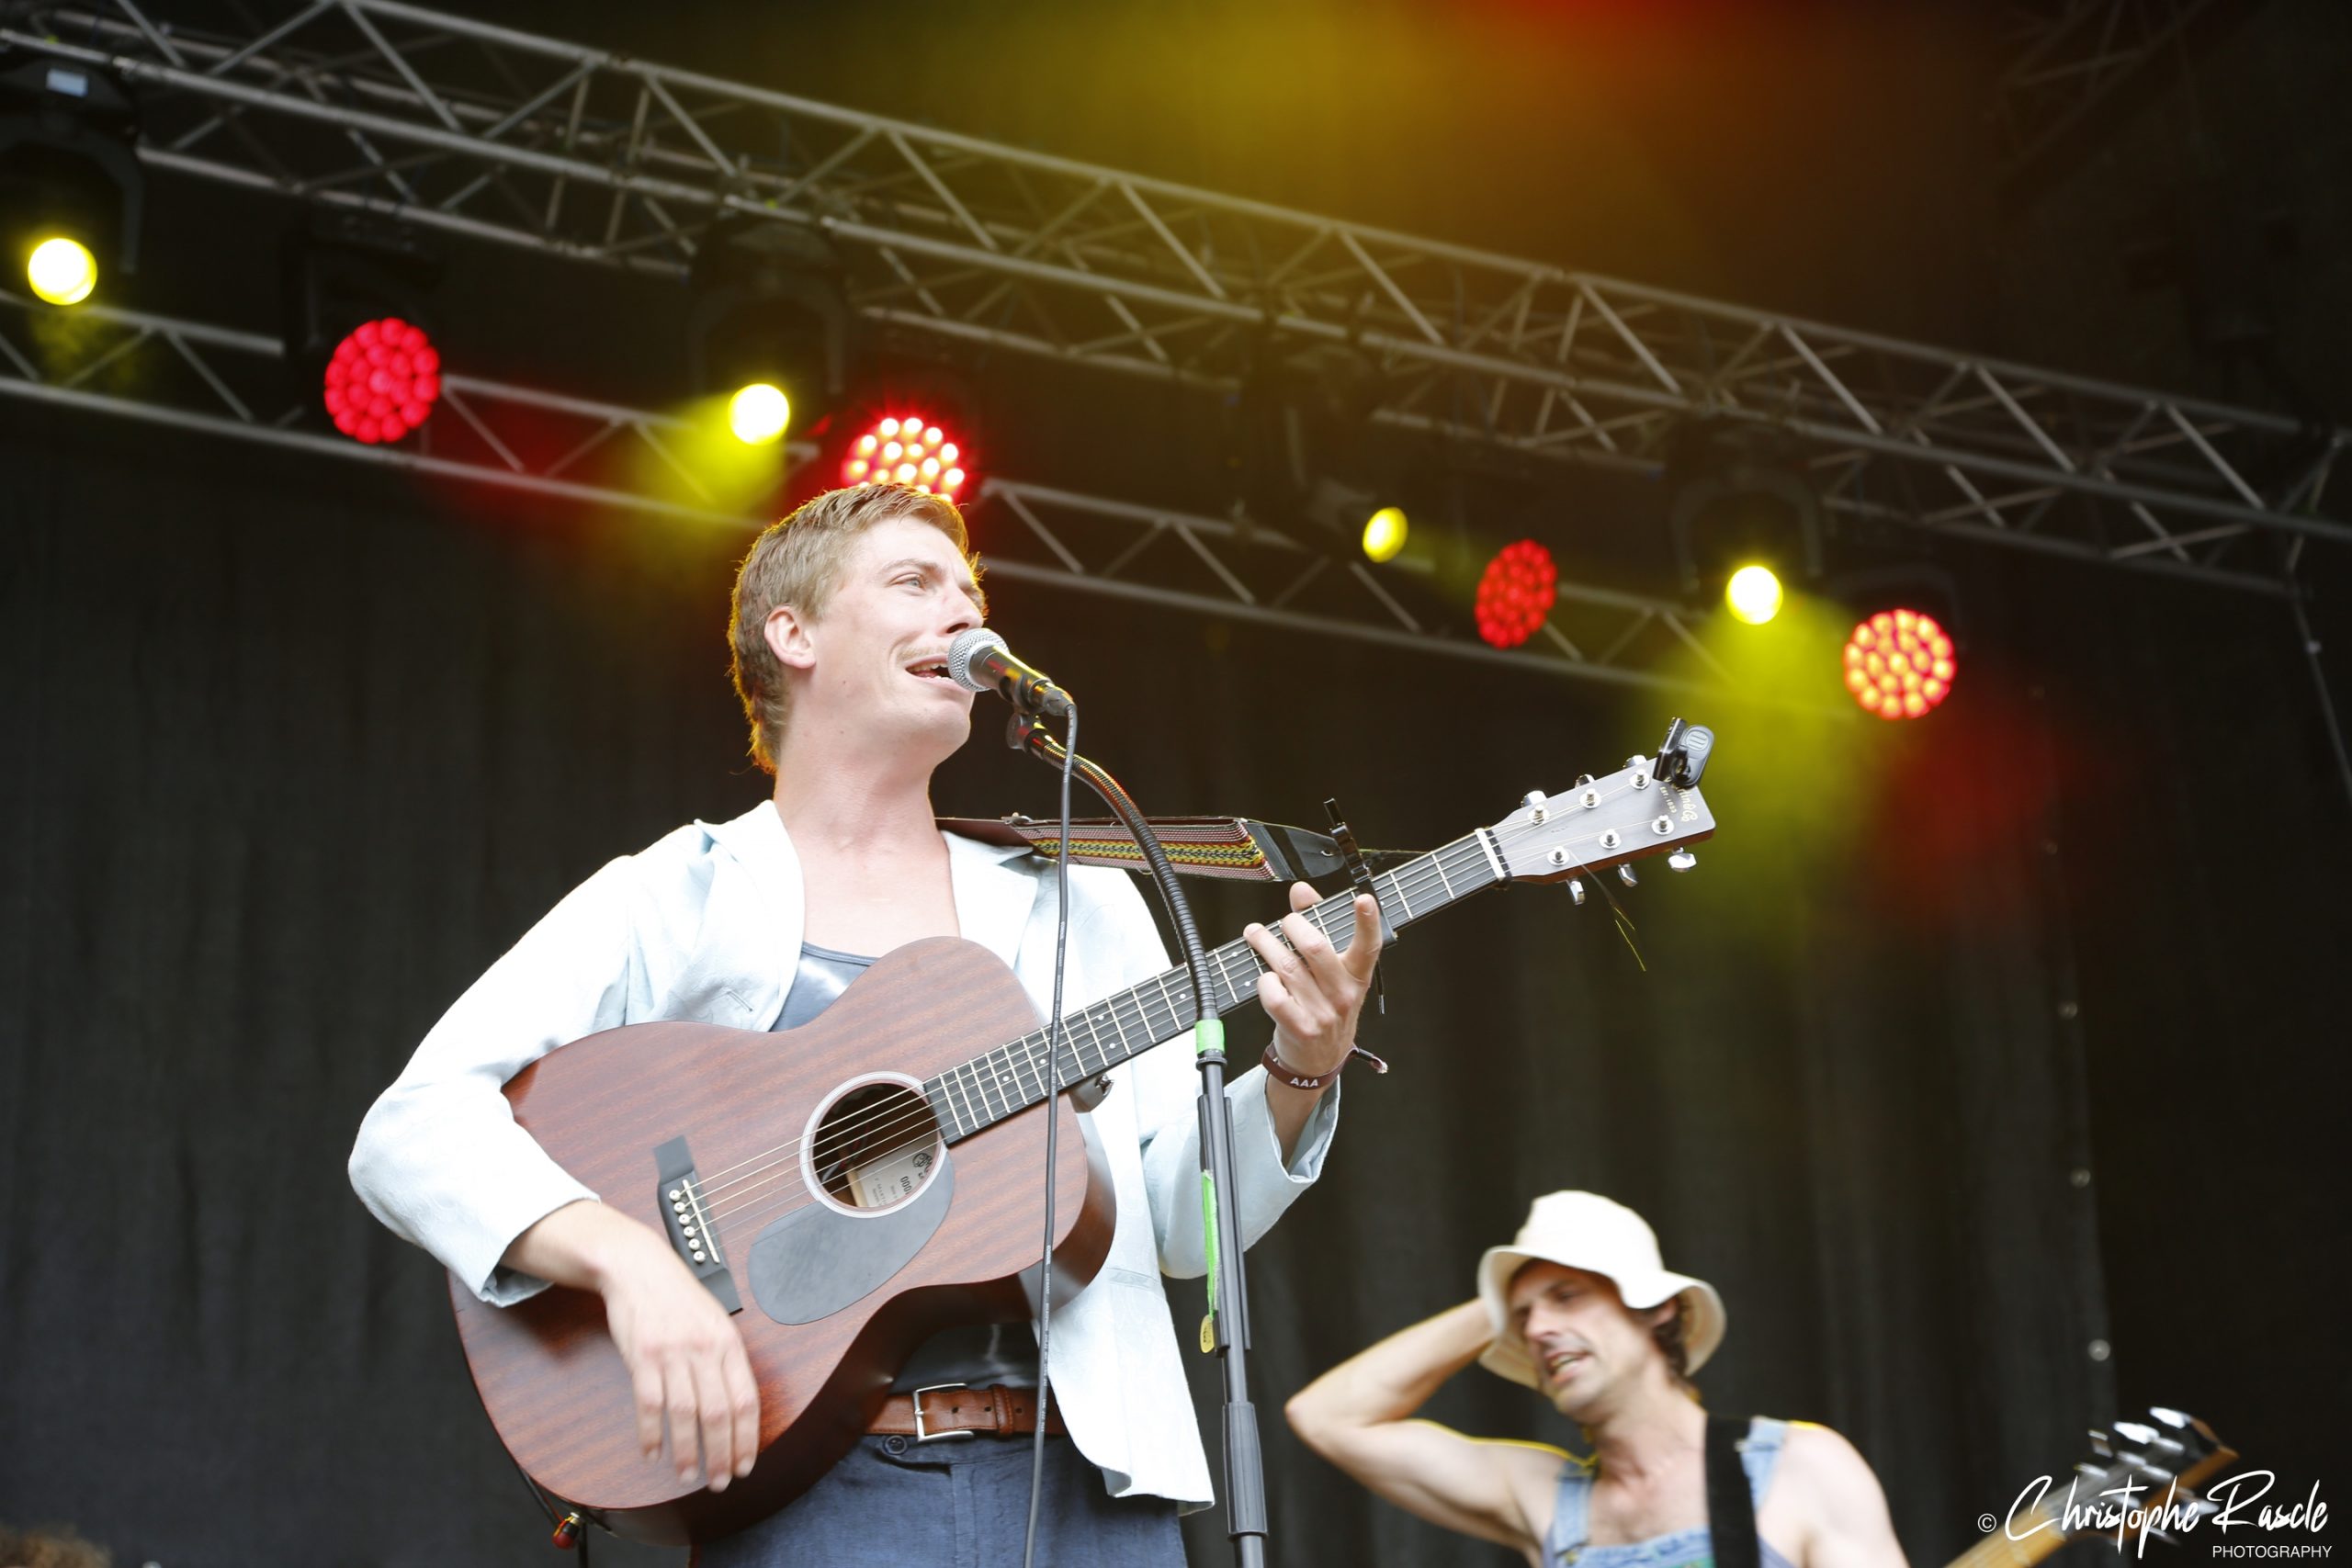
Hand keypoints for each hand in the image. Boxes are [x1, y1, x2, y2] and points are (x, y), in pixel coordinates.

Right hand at [596, 1233, 761, 1491]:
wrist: (639, 1268)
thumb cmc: (679, 1298)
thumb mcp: (716, 1322)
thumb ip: (726, 1361)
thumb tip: (738, 1408)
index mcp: (728, 1343)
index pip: (746, 1400)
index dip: (747, 1438)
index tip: (745, 1465)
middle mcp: (704, 1349)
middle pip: (719, 1413)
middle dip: (721, 1454)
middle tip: (719, 1481)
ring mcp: (673, 1353)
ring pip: (685, 1414)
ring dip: (686, 1452)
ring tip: (686, 1475)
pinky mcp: (642, 1356)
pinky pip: (648, 1404)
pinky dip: (651, 1434)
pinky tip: (653, 1453)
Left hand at [1246, 882, 1382, 1078]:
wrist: (1319, 1058)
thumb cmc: (1326, 1005)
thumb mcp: (1333, 971)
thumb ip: (1318, 926)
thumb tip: (1302, 892)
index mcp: (1357, 976)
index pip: (1368, 946)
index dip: (1368, 922)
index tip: (1363, 900)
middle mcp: (1343, 995)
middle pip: (1315, 948)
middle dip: (1292, 926)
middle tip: (1283, 922)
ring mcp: (1322, 1013)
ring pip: (1288, 967)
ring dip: (1266, 945)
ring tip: (1256, 935)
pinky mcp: (1299, 1027)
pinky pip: (1274, 994)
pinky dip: (1264, 981)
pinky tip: (1266, 977)